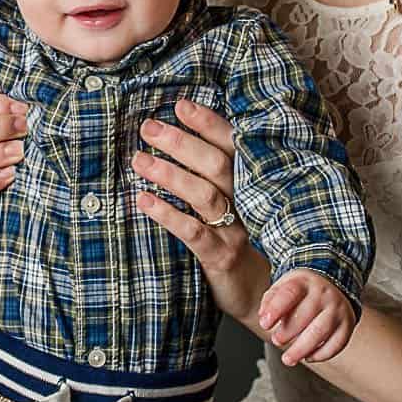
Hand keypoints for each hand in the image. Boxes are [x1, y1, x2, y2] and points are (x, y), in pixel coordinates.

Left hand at [132, 99, 271, 325]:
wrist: (263, 296)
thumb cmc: (242, 243)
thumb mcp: (237, 207)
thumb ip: (216, 179)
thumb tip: (179, 143)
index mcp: (250, 186)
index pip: (231, 146)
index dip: (208, 124)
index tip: (180, 105)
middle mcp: (247, 204)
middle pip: (216, 164)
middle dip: (181, 142)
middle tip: (148, 127)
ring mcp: (236, 231)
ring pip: (204, 194)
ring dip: (169, 174)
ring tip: (138, 160)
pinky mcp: (222, 258)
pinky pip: (193, 233)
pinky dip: (167, 215)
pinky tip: (143, 201)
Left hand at [257, 269, 356, 364]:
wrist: (332, 284)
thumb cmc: (301, 291)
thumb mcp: (283, 287)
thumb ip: (270, 300)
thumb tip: (264, 317)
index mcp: (304, 283)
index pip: (289, 294)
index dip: (276, 310)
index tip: (265, 324)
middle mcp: (323, 294)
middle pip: (306, 315)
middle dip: (288, 331)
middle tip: (276, 340)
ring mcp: (337, 310)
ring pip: (321, 331)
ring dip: (302, 348)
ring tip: (288, 359)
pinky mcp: (347, 324)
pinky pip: (337, 343)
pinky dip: (321, 354)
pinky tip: (308, 357)